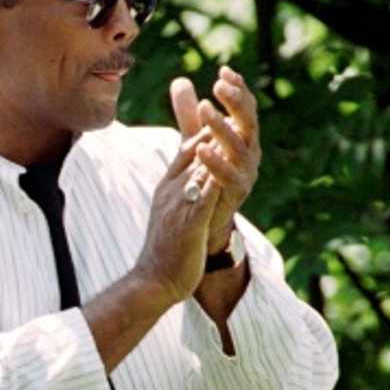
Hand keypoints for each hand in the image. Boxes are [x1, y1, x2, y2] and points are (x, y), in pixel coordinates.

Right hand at [134, 128, 222, 305]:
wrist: (152, 282)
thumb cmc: (165, 250)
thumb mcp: (171, 213)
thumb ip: (181, 189)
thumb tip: (193, 174)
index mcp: (168, 187)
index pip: (187, 150)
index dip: (205, 130)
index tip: (223, 114)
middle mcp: (171, 192)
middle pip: (195, 152)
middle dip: (215, 128)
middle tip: (235, 107)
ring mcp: (179, 207)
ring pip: (200, 169)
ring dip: (218, 146)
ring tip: (237, 124)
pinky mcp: (189, 225)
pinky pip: (204, 197)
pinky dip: (216, 178)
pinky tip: (231, 164)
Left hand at [170, 67, 260, 246]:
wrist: (202, 223)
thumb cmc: (202, 178)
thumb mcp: (194, 141)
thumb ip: (188, 114)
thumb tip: (180, 80)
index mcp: (243, 137)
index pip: (244, 107)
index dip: (237, 89)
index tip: (223, 70)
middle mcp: (250, 153)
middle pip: (249, 121)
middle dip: (235, 101)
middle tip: (219, 84)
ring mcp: (246, 174)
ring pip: (240, 146)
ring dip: (223, 126)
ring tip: (206, 108)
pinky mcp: (237, 195)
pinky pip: (229, 177)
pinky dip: (216, 163)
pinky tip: (201, 148)